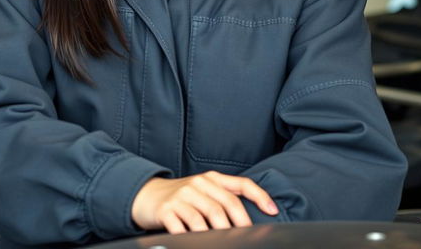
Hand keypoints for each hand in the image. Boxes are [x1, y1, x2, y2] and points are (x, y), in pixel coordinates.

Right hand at [131, 170, 277, 233]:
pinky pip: (182, 226)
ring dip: (217, 234)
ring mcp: (181, 196)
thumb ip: (223, 199)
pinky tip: (196, 243)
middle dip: (240, 225)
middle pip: (225, 205)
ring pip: (206, 217)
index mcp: (212, 179)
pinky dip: (192, 238)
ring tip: (223, 244)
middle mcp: (198, 184)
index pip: (241, 184)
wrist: (147, 194)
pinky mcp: (166, 210)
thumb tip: (248, 221)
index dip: (259, 196)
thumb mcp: (203, 191)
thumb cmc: (181, 196)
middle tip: (246, 239)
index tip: (273, 211)